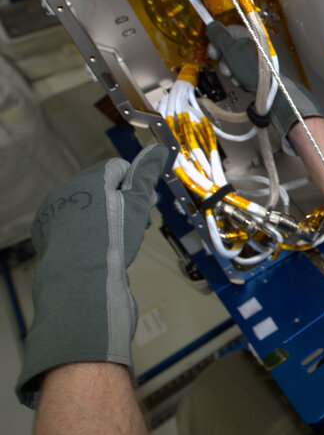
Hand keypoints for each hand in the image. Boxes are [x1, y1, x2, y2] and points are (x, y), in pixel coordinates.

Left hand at [16, 145, 167, 407]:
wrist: (82, 287)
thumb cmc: (113, 239)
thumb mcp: (137, 203)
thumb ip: (146, 174)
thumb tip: (158, 147)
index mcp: (82, 182)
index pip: (114, 169)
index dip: (136, 182)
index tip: (148, 202)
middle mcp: (63, 199)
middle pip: (102, 191)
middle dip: (125, 202)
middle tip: (140, 222)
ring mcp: (56, 225)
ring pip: (92, 213)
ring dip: (113, 222)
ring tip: (126, 241)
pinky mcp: (55, 250)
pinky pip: (83, 235)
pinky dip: (98, 240)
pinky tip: (108, 255)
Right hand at [205, 21, 323, 135]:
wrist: (270, 92)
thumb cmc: (254, 70)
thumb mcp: (232, 50)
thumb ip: (219, 37)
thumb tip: (211, 25)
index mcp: (251, 34)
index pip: (228, 31)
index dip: (217, 41)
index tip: (213, 53)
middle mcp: (254, 44)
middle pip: (228, 48)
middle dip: (225, 60)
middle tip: (228, 68)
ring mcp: (255, 58)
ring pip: (233, 61)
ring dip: (231, 71)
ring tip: (236, 77)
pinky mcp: (255, 70)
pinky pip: (240, 71)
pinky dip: (238, 77)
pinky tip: (242, 82)